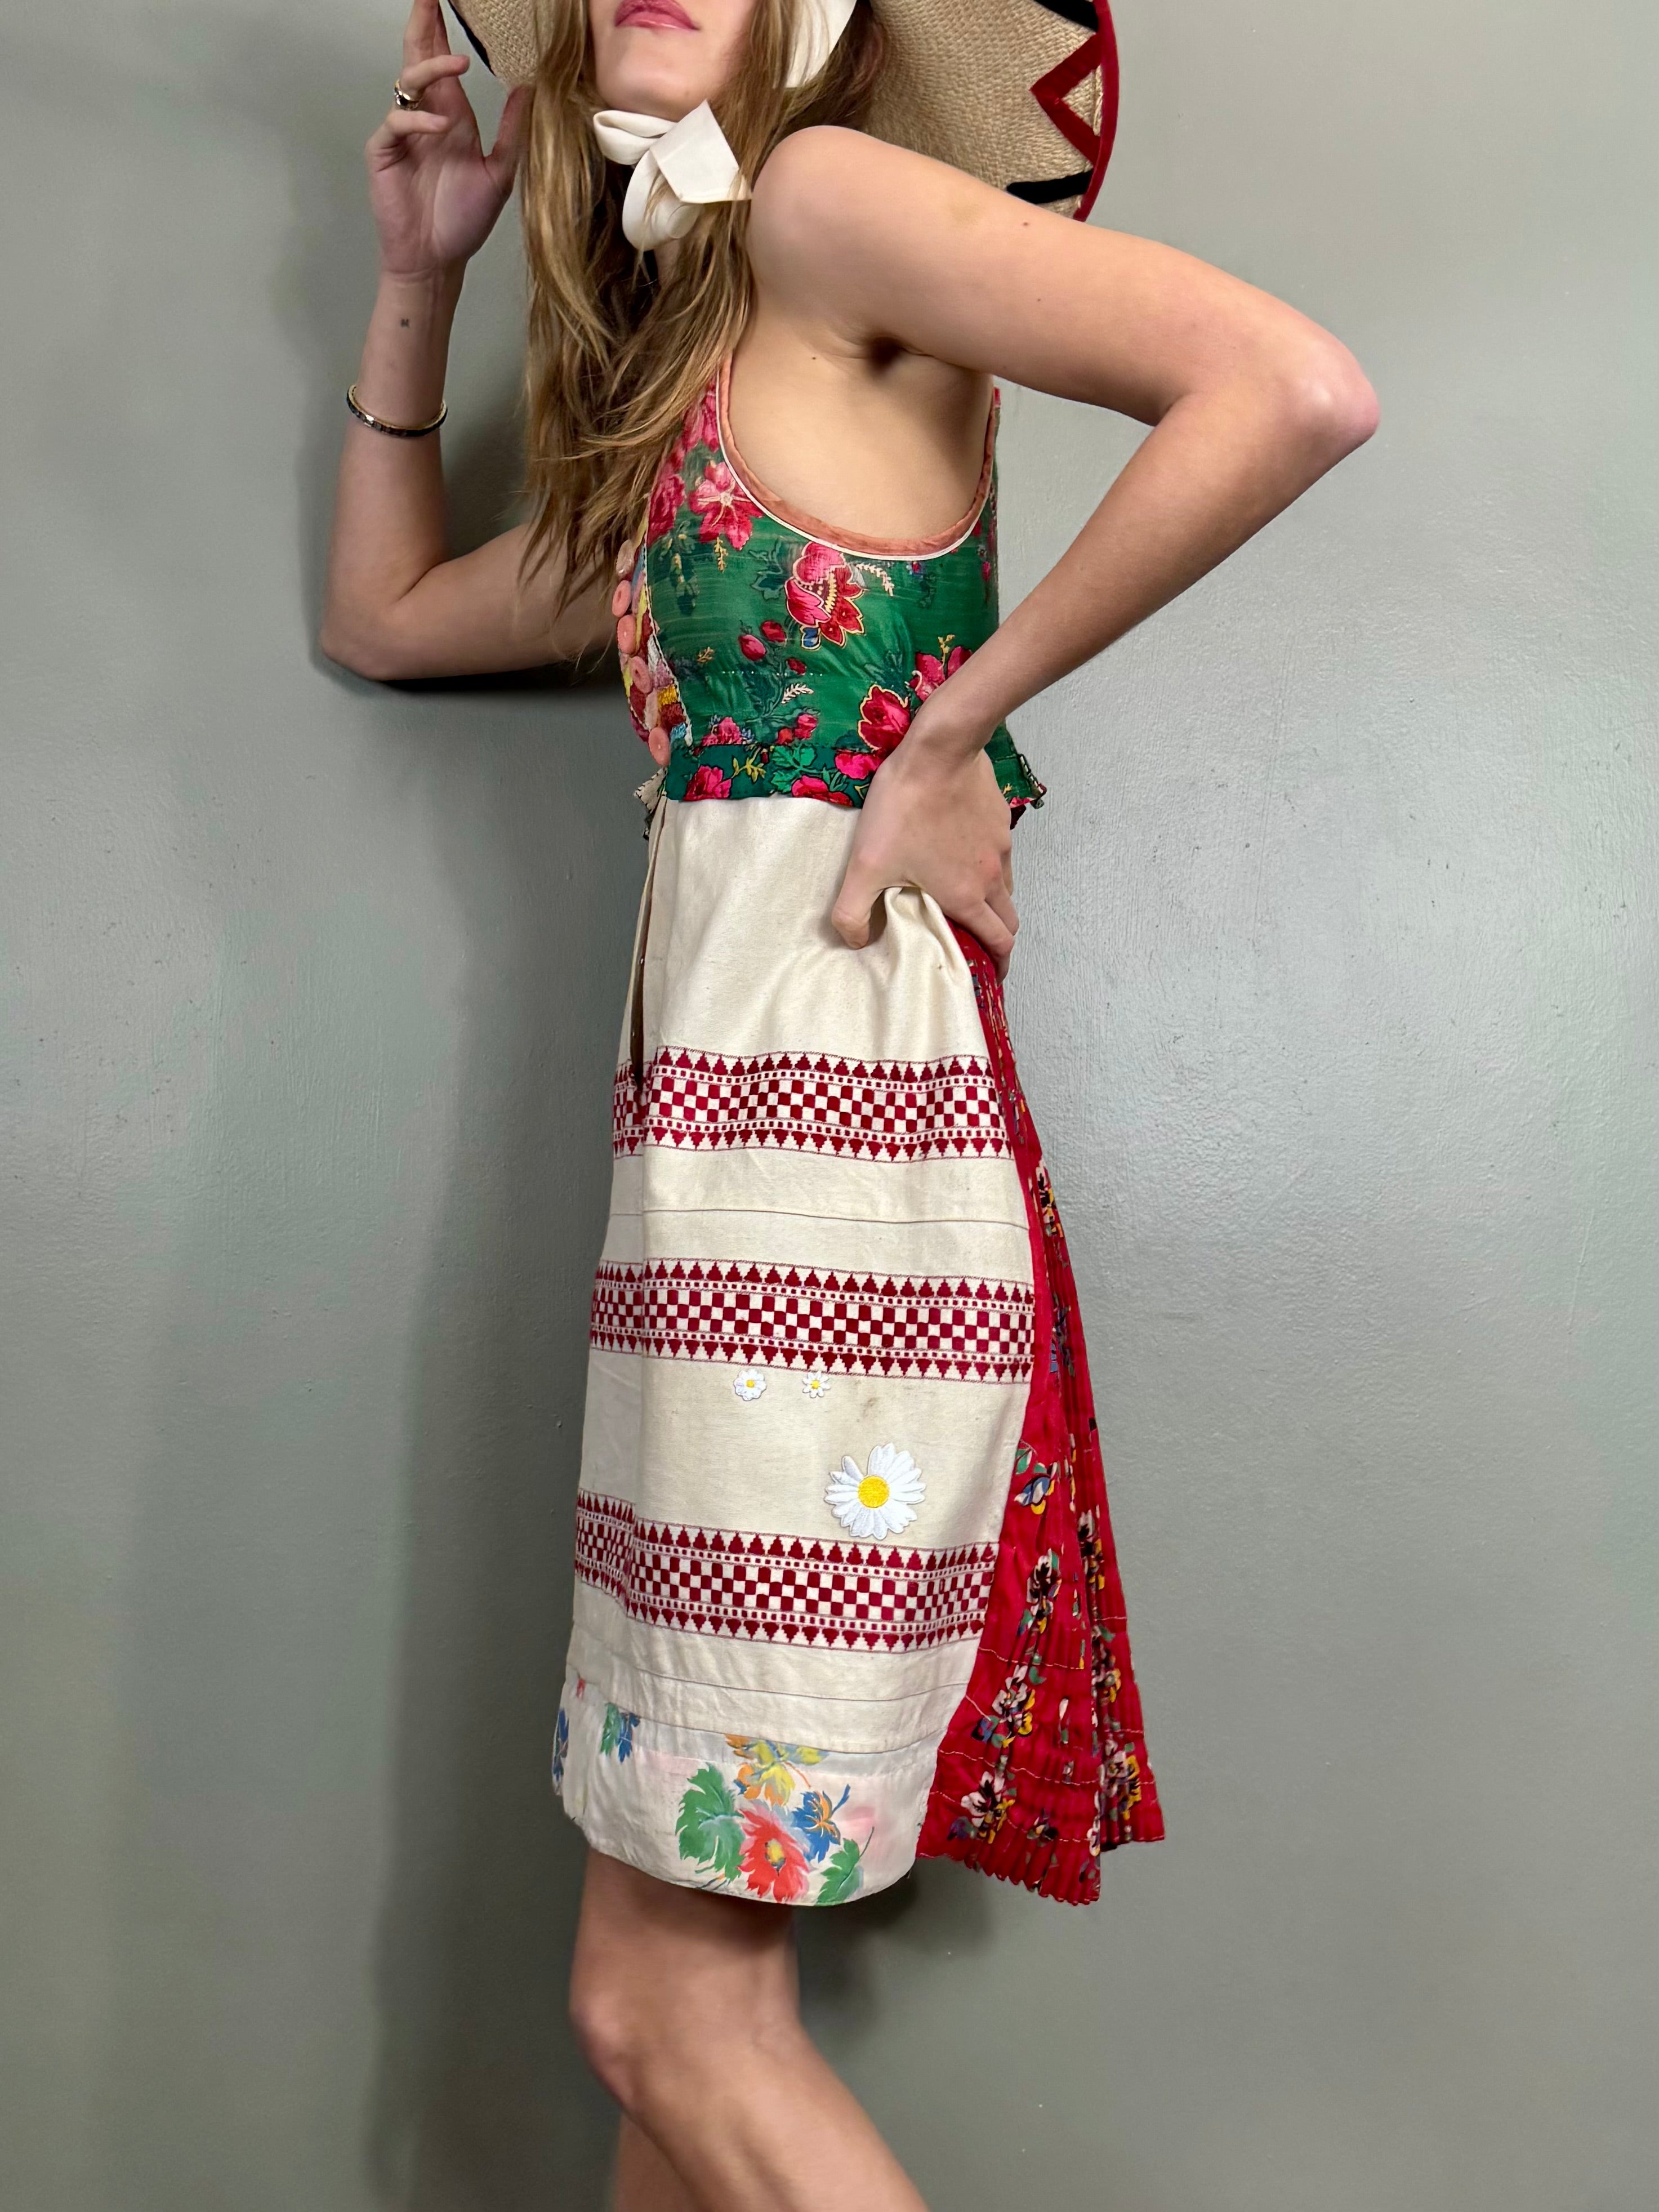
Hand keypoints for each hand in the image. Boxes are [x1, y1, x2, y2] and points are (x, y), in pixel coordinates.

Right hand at [366, 0, 528, 281]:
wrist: (437, 261)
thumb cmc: (463, 222)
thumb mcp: (500, 174)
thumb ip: (513, 131)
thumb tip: (530, 89)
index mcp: (452, 117)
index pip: (442, 63)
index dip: (441, 30)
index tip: (444, 1)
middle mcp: (425, 118)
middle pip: (418, 58)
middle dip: (422, 26)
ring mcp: (403, 133)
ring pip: (406, 82)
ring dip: (430, 68)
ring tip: (458, 63)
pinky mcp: (385, 152)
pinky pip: (396, 122)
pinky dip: (418, 120)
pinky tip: (441, 127)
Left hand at [831, 720, 1018, 974]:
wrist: (940, 749)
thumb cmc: (903, 808)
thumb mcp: (864, 865)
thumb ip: (852, 913)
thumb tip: (855, 943)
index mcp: (966, 896)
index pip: (999, 943)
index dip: (999, 965)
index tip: (990, 976)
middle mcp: (991, 876)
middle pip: (1009, 920)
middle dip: (999, 939)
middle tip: (979, 945)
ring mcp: (1000, 846)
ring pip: (1006, 888)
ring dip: (995, 903)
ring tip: (969, 902)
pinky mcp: (999, 819)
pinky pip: (1000, 855)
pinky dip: (990, 867)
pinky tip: (964, 855)